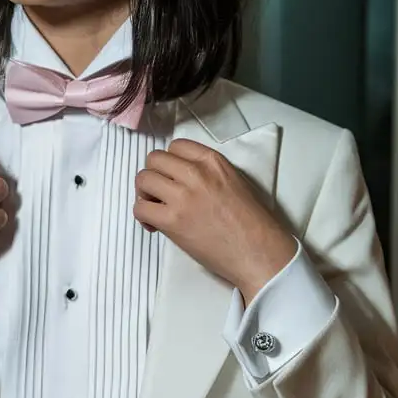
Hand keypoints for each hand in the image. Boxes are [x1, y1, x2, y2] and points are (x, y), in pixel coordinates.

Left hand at [134, 139, 295, 303]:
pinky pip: (140, 208)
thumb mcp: (234, 181)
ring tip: (156, 209)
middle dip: (153, 175)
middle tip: (159, 194)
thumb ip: (207, 172)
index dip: (169, 162)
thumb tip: (180, 177)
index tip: (172, 177)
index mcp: (212, 161)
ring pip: (143, 180)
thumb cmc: (251, 222)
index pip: (175, 146)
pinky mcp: (172, 221)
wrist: (257, 251)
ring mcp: (182, 196)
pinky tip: (155, 226)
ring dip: (144, 194)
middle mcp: (196, 173)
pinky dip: (142, 217)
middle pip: (154, 160)